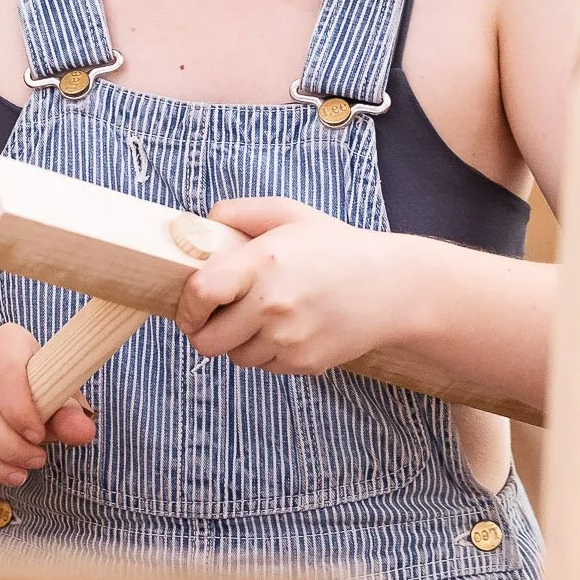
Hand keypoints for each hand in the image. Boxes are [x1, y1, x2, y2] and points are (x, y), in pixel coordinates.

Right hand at [0, 323, 97, 490]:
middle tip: (30, 466)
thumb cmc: (33, 398)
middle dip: (5, 447)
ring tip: (11, 476)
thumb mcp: (56, 404)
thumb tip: (84, 433)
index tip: (38, 439)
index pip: (6, 371)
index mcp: (8, 339)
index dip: (21, 412)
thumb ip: (69, 417)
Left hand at [175, 197, 426, 374]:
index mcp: (263, 263)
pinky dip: (266, 353)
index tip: (188, 308)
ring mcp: (289, 339)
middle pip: (208, 341)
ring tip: (259, 318)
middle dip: (204, 332)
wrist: (393, 287)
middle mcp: (272, 305)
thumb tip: (201, 226)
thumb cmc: (336, 247)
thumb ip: (238, 213)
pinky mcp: (305, 364)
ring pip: (236, 357)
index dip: (186, 307)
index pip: (200, 294)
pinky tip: (286, 329)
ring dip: (237, 343)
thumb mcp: (288, 213)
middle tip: (213, 319)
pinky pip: (265, 366)